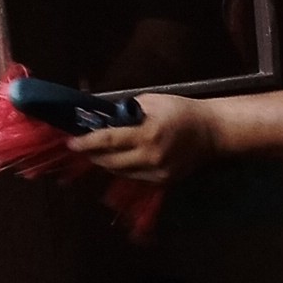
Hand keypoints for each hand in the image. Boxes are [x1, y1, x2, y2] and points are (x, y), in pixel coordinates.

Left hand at [66, 92, 219, 182]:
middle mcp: (150, 156)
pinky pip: (134, 176)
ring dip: (106, 162)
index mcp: (147, 132)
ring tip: (99, 152)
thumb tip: (104, 119)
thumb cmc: (180, 110)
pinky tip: (121, 158)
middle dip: (93, 154)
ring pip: (119, 172)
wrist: (211, 132)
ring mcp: (157, 172)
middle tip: (83, 146)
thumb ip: (126, 111)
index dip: (87, 142)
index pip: (108, 140)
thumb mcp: (151, 101)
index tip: (72, 142)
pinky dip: (123, 168)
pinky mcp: (163, 181)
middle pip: (109, 161)